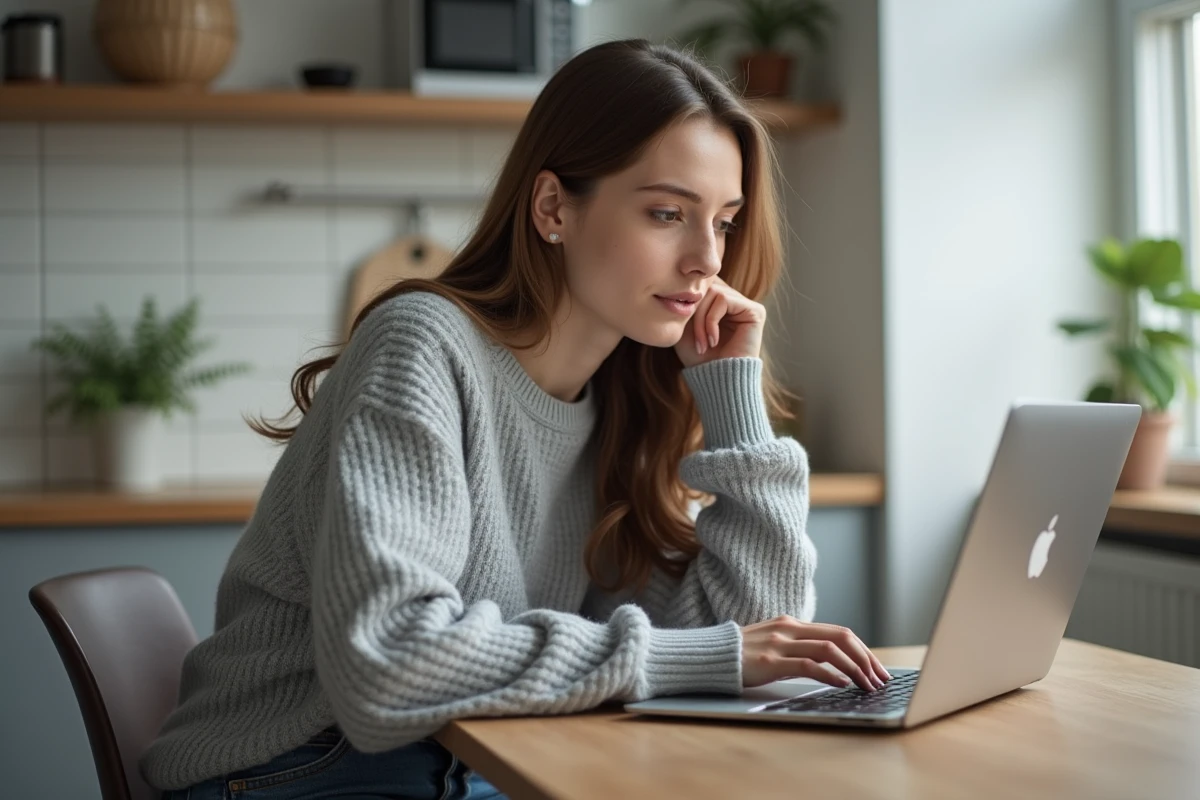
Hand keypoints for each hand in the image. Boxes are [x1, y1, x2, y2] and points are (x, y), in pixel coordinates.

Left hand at [674, 276, 765, 367]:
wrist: (718, 381)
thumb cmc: (699, 359)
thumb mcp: (683, 328)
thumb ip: (683, 304)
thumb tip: (679, 282)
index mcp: (718, 304)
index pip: (700, 284)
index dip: (687, 302)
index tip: (682, 330)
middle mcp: (734, 301)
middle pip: (705, 286)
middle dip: (693, 312)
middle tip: (694, 341)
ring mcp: (745, 305)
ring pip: (712, 292)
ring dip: (701, 319)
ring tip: (703, 344)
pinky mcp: (755, 311)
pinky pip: (723, 299)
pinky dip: (711, 320)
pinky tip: (714, 341)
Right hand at [741, 616, 891, 689]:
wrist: (710, 656)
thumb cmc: (741, 655)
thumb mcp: (772, 644)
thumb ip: (797, 648)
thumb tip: (829, 665)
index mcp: (792, 623)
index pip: (838, 632)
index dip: (863, 650)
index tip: (876, 668)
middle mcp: (790, 628)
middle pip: (841, 637)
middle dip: (866, 658)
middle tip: (881, 678)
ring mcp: (780, 643)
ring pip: (829, 650)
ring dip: (854, 668)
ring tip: (867, 685)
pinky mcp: (771, 661)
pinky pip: (808, 665)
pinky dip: (830, 675)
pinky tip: (842, 685)